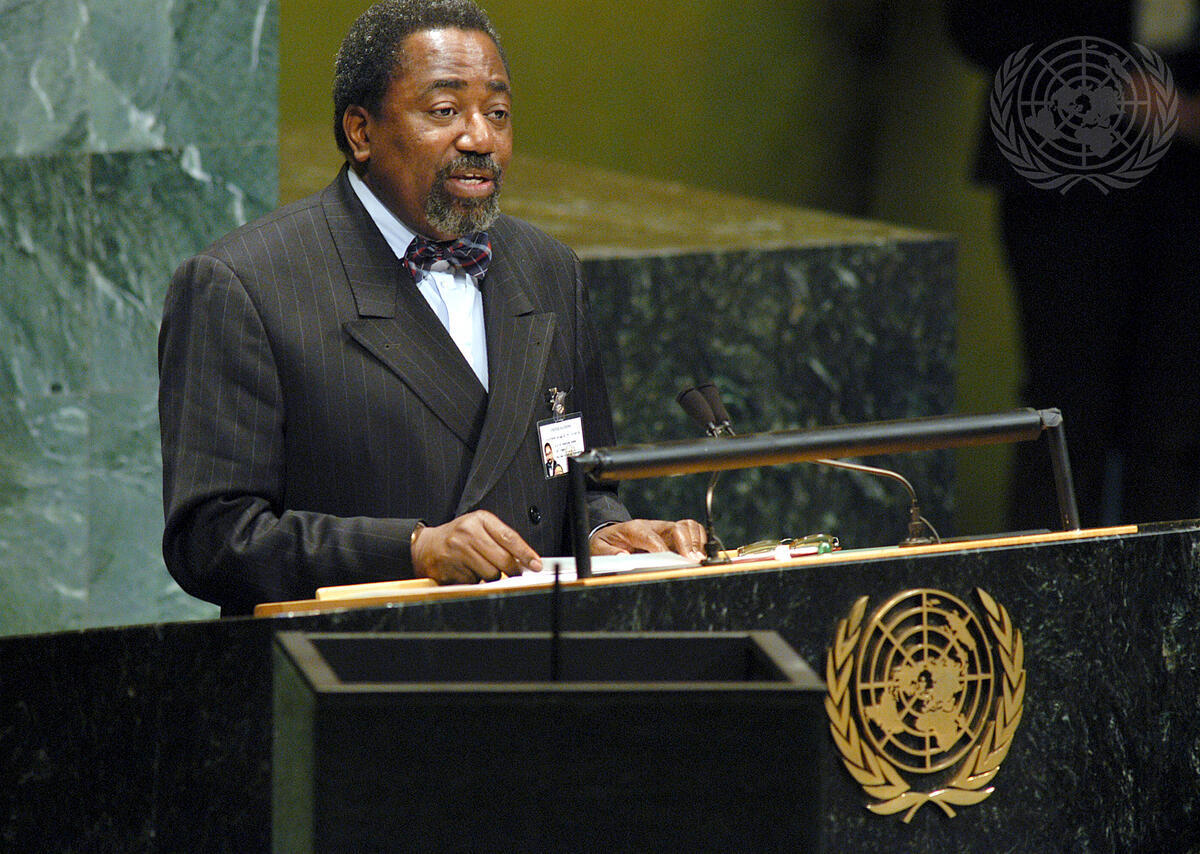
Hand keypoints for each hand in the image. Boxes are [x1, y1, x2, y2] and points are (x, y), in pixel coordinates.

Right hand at [411, 511, 541, 583]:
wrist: (426, 545)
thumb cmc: (458, 537)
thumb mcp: (479, 529)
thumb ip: (502, 541)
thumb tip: (526, 561)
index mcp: (480, 519)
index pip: (509, 537)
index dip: (525, 553)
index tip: (536, 565)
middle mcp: (468, 532)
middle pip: (502, 560)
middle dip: (511, 570)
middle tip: (513, 573)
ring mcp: (457, 550)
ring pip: (490, 573)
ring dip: (490, 576)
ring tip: (479, 566)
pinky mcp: (449, 567)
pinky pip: (474, 582)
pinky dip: (474, 580)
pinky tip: (466, 570)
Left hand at [590, 519, 706, 561]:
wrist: (611, 534)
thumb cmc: (606, 542)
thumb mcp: (598, 548)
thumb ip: (608, 553)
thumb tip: (623, 557)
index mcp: (634, 529)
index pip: (651, 537)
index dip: (662, 549)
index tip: (671, 562)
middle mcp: (652, 526)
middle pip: (676, 527)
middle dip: (687, 544)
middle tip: (693, 561)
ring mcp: (664, 529)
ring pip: (688, 526)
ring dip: (696, 542)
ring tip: (699, 559)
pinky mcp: (672, 534)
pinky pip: (692, 531)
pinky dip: (699, 540)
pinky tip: (699, 555)